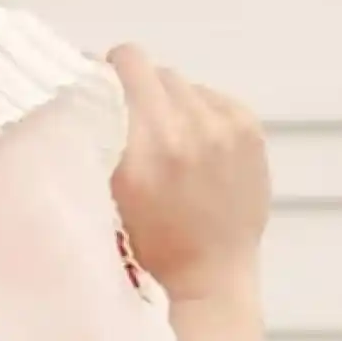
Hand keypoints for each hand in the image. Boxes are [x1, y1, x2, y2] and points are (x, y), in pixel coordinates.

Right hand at [105, 44, 270, 300]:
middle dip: (134, 89)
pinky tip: (196, 148)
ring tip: (167, 140)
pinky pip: (210, 96)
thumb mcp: (106, 193)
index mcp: (141, 149)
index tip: (98, 95)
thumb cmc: (149, 244)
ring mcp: (222, 126)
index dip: (105, 75)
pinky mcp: (248, 127)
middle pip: (149, 68)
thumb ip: (99, 137)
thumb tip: (92, 83)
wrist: (212, 275)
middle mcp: (184, 129)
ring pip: (180, 82)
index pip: (122, 65)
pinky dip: (198, 113)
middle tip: (131, 124)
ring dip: (167, 101)